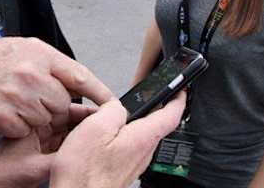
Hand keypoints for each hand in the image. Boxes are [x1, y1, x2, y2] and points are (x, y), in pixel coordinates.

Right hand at [0, 38, 113, 137]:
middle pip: (63, 104)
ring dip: (37, 117)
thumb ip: (54, 64)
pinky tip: (9, 112)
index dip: (99, 93)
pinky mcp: (4, 116)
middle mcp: (32, 74)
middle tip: (39, 99)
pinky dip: (19, 126)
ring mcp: (18, 97)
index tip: (112, 105)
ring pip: (45, 119)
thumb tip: (78, 81)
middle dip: (55, 107)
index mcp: (41, 55)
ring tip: (21, 103)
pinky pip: (25, 129)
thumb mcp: (28, 48)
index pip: (81, 76)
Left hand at [0, 103, 97, 187]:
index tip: (106, 114)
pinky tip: (86, 149)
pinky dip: (76, 145)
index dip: (89, 113)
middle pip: (73, 119)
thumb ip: (60, 159)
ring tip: (100, 137)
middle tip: (108, 126)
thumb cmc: (1, 171)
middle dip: (90, 123)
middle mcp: (41, 125)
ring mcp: (43, 136)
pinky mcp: (44, 148)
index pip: (69, 109)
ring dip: (84, 134)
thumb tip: (84, 154)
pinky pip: (66, 143)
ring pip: (71, 131)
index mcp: (36, 119)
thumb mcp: (35, 166)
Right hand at [49, 92, 185, 187]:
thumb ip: (112, 109)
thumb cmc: (84, 174)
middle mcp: (142, 153)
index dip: (177, 98)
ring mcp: (132, 164)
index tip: (179, 89)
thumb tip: (116, 106)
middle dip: (138, 109)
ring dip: (120, 124)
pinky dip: (111, 138)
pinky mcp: (121, 171)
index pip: (171, 115)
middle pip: (150, 123)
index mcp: (142, 138)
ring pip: (134, 135)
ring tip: (96, 119)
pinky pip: (122, 147)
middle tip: (122, 100)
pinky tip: (92, 140)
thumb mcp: (96, 127)